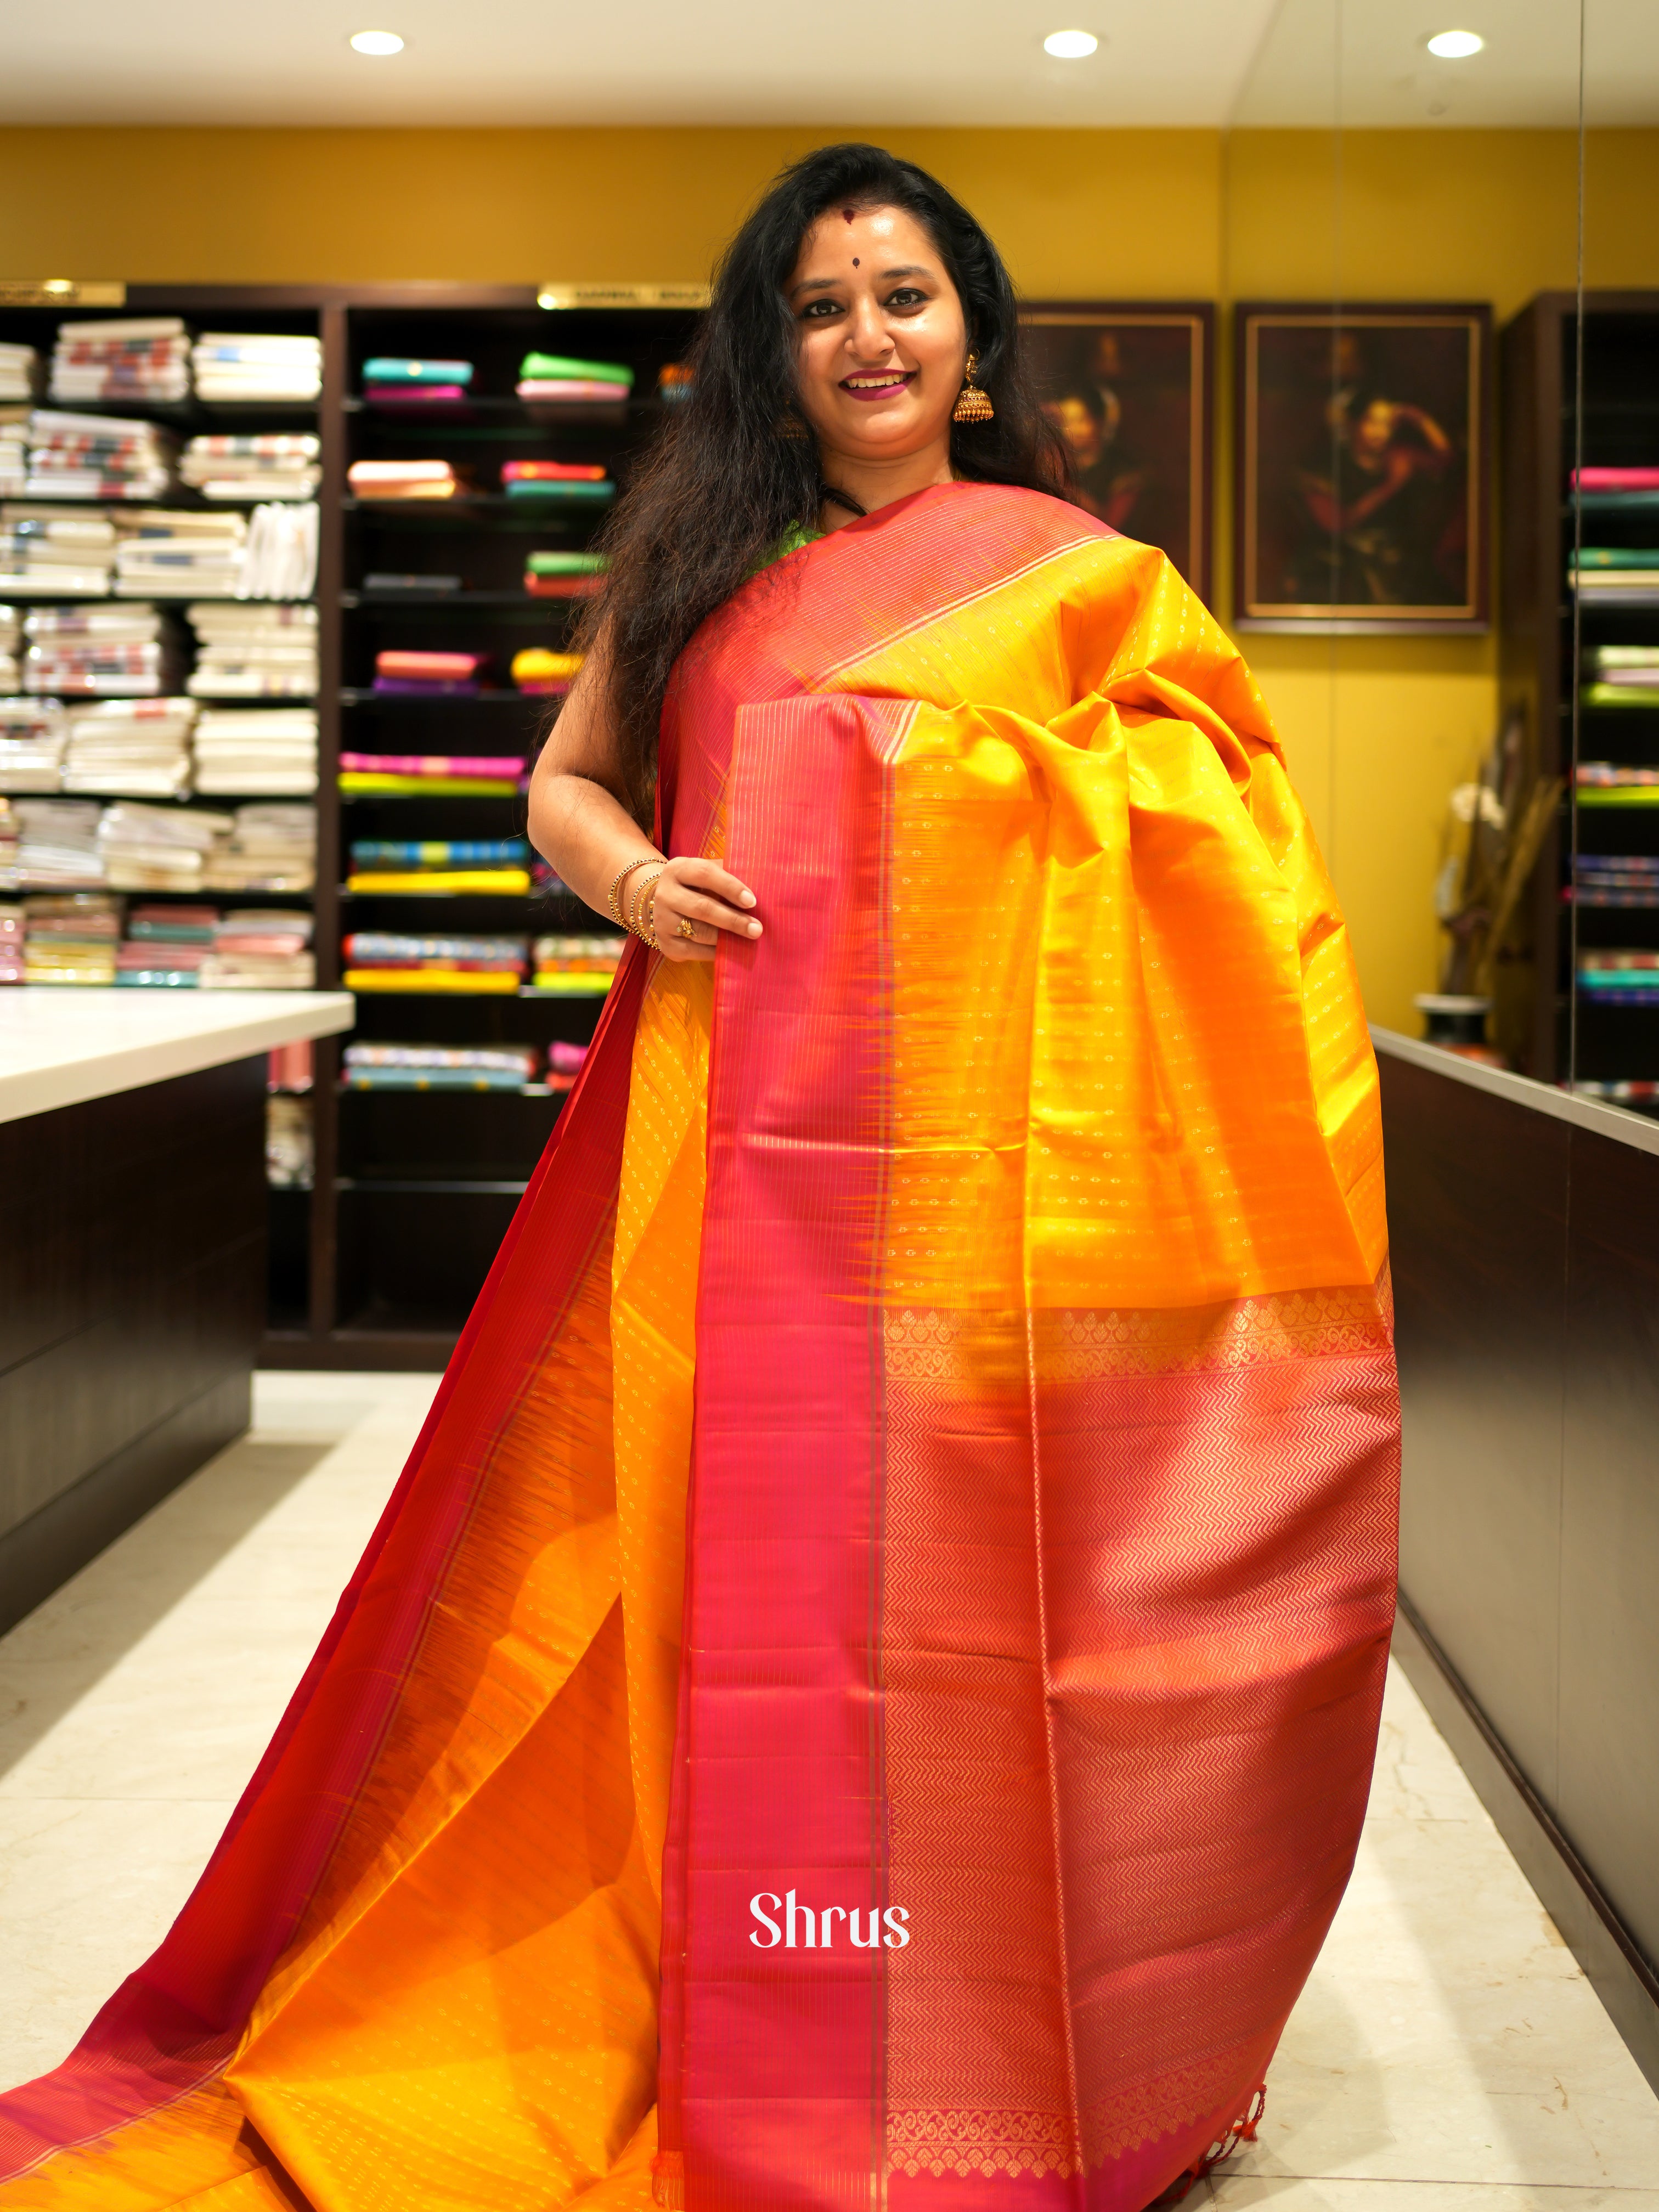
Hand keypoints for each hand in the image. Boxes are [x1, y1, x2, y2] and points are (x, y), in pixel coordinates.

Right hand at [643, 856, 762, 962]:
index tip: (752, 901)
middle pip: (702, 907)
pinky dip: (715, 953)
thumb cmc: (697, 887)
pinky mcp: (665, 943)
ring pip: (699, 931)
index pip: (705, 874)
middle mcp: (665, 894)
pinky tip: (731, 951)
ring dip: (727, 938)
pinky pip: (694, 951)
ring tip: (748, 941)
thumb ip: (728, 877)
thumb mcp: (708, 874)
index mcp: (678, 869)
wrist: (665, 905)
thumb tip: (760, 891)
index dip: (730, 887)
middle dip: (733, 920)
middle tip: (757, 929)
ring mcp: (662, 920)